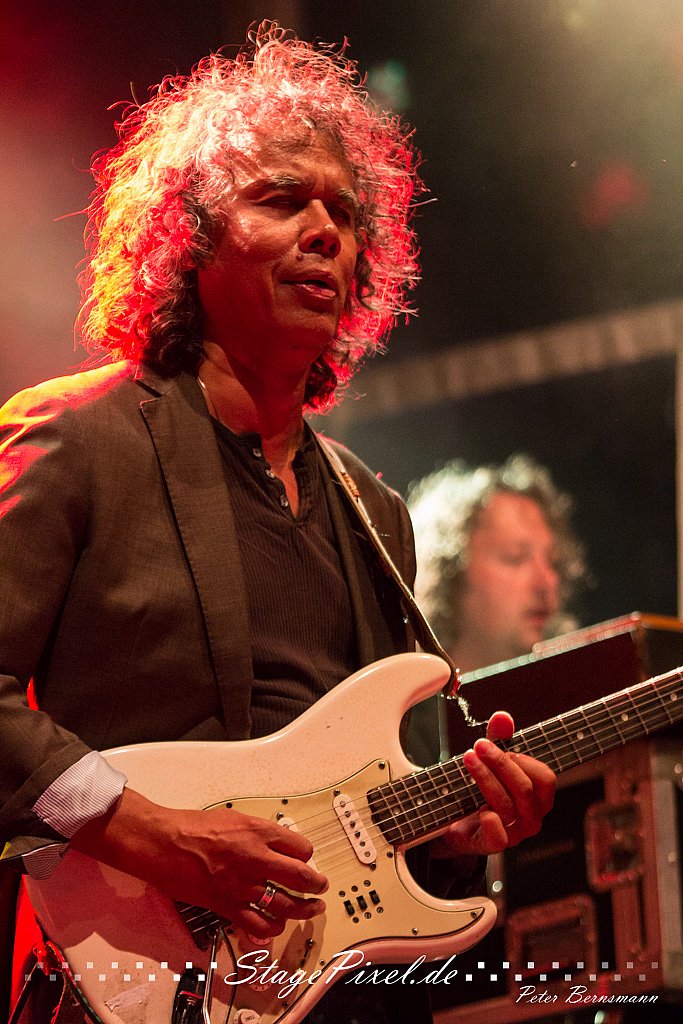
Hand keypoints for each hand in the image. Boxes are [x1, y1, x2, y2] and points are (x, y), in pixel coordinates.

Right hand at [73, 788, 327, 937]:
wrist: (164, 843)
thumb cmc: (194, 826)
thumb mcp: (233, 817)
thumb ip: (258, 831)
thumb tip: (277, 843)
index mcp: (258, 832)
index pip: (300, 846)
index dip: (307, 854)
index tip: (306, 858)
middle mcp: (255, 859)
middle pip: (300, 877)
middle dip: (316, 884)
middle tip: (321, 887)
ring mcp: (242, 885)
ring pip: (284, 904)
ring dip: (303, 909)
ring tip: (313, 909)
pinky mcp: (227, 905)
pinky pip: (257, 924)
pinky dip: (271, 929)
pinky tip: (277, 926)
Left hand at [431, 710, 555, 858]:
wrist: (456, 823)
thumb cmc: (482, 789)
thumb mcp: (491, 761)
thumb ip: (498, 738)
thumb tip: (502, 716)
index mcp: (539, 798)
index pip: (545, 779)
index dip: (522, 760)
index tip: (498, 746)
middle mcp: (531, 818)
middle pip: (524, 788)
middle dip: (500, 763)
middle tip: (478, 746)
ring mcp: (514, 834)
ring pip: (506, 804)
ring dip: (485, 778)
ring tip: (468, 759)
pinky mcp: (492, 845)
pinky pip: (499, 837)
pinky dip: (489, 820)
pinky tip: (478, 807)